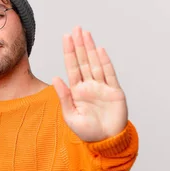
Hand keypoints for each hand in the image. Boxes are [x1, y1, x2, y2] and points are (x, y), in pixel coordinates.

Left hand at [52, 26, 127, 141]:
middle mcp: (90, 86)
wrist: (106, 141)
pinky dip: (105, 62)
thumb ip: (64, 97)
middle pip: (83, 61)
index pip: (72, 67)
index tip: (66, 37)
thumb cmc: (88, 131)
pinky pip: (109, 74)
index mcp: (77, 91)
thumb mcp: (70, 116)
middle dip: (79, 45)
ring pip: (95, 63)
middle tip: (76, 28)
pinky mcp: (114, 92)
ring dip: (90, 48)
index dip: (69, 52)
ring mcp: (102, 87)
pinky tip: (99, 50)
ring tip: (86, 33)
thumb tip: (55, 78)